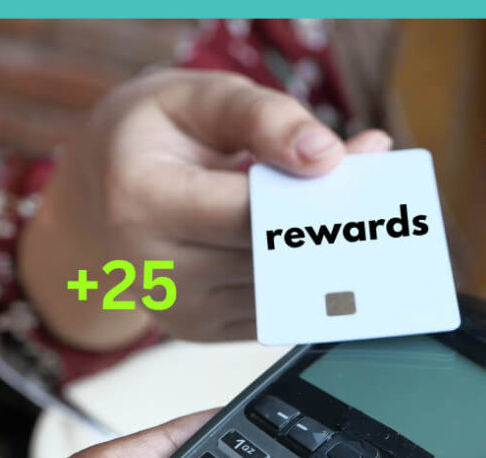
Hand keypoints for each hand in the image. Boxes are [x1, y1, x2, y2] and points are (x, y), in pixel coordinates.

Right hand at [19, 69, 392, 349]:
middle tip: (385, 191)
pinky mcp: (203, 331)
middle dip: (338, 225)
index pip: (250, 213)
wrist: (101, 197)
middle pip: (275, 258)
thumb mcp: (194, 97)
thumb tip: (328, 156)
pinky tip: (329, 245)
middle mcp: (155, 269)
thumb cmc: (150, 137)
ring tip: (360, 210)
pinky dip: (312, 280)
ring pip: (286, 290)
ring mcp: (180, 310)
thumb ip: (263, 117)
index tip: (369, 166)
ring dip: (335, 255)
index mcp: (143, 200)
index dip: (315, 194)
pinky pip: (278, 310)